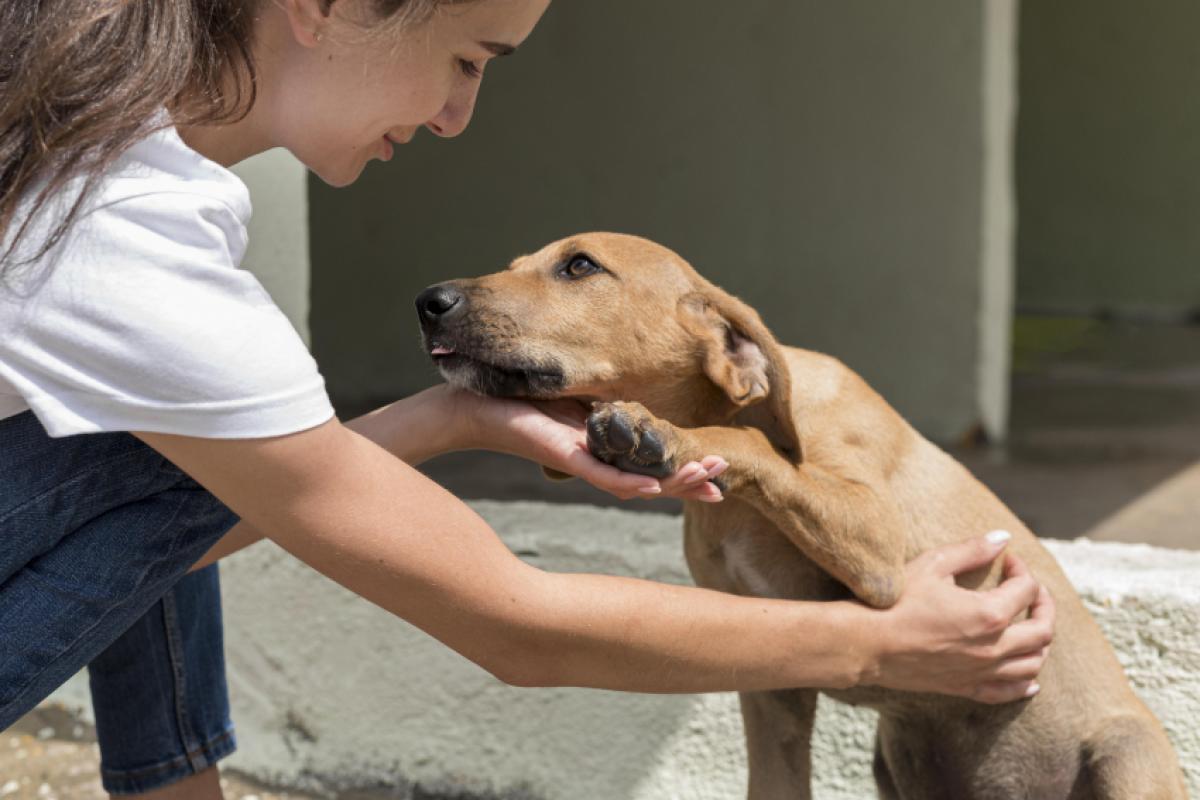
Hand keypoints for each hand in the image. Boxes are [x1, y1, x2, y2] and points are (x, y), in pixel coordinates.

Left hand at [449, 388, 726, 501]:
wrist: (470, 405)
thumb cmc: (516, 396)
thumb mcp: (573, 392)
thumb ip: (604, 398)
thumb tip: (633, 389)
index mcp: (603, 445)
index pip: (652, 463)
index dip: (686, 470)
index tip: (720, 474)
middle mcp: (596, 459)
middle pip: (652, 478)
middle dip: (690, 480)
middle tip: (724, 481)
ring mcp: (581, 461)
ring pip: (635, 482)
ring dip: (673, 483)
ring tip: (709, 481)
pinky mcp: (562, 455)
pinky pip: (601, 475)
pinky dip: (629, 483)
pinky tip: (655, 488)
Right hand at [864, 531, 1055, 703]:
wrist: (866, 643)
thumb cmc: (896, 601)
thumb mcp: (933, 565)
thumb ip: (972, 550)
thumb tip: (1002, 538)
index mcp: (989, 614)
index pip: (1026, 589)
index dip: (1022, 570)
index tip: (1007, 561)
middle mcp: (994, 648)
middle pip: (1043, 630)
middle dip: (1043, 605)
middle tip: (1030, 590)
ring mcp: (982, 672)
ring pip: (1033, 664)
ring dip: (1039, 642)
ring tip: (1028, 626)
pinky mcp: (967, 688)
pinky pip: (1010, 692)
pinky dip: (1025, 684)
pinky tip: (1029, 678)